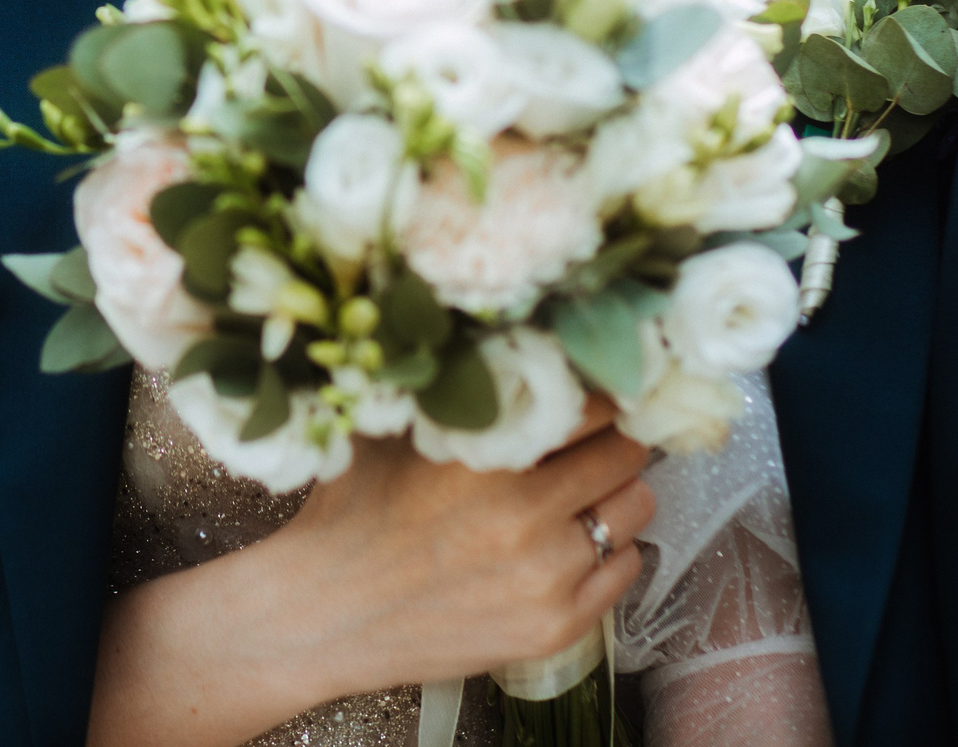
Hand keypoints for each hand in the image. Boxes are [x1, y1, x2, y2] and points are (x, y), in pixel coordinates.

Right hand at [87, 396, 653, 746]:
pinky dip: (608, 550)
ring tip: (578, 494)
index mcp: (487, 457)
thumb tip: (506, 331)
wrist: (323, 615)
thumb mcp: (391, 428)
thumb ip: (451, 384)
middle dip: (612, 440)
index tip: (593, 389)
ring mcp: (547, 578)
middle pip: (626, 454)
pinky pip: (627, 570)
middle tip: (590, 440)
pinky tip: (568, 543)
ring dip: (614, 495)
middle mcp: (527, 517)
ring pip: (635, 511)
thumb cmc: (351, 512)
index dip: (596, 391)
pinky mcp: (557, 627)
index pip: (592, 403)